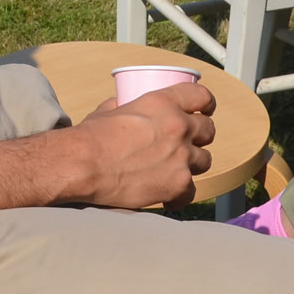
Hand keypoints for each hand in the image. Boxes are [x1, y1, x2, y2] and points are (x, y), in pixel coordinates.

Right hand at [61, 84, 215, 209]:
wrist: (85, 165)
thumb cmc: (91, 137)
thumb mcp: (108, 110)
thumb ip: (122, 105)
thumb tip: (121, 104)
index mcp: (163, 103)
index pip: (200, 96)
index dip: (206, 102)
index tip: (205, 109)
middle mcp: (178, 127)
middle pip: (208, 129)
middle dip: (200, 135)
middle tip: (189, 142)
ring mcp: (181, 157)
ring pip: (205, 160)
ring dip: (193, 163)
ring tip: (177, 168)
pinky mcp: (178, 184)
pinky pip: (193, 190)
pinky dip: (182, 194)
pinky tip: (170, 196)